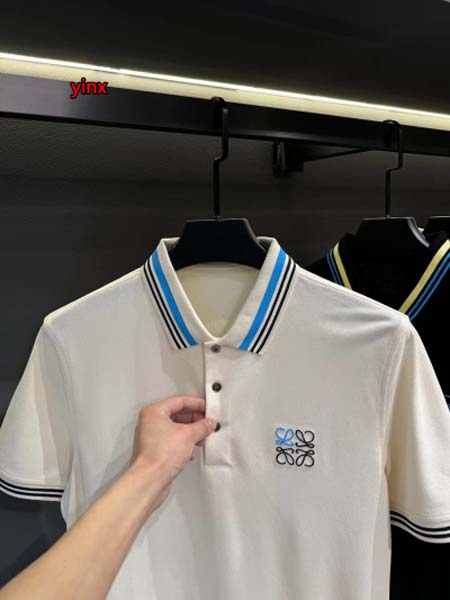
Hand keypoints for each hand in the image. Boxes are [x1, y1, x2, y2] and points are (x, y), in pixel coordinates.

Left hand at [129, 396, 216, 510]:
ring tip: (203, 437)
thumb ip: (201, 426)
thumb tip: (209, 423)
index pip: (179, 401)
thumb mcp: (188, 435)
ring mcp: (151, 438)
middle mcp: (150, 423)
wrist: (150, 480)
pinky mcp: (155, 452)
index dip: (196, 404)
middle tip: (207, 423)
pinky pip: (172, 442)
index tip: (207, 408)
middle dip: (194, 419)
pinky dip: (184, 444)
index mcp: (154, 412)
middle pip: (177, 415)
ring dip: (191, 433)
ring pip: (175, 429)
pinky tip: (192, 451)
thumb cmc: (161, 455)